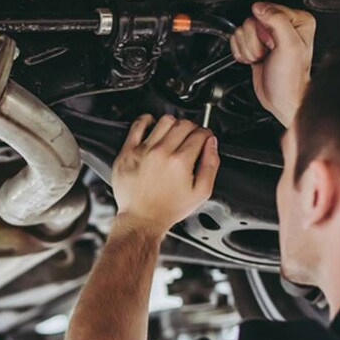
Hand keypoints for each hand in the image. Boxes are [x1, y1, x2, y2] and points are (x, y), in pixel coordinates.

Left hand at [112, 114, 219, 236]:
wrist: (142, 219)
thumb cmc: (169, 208)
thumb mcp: (201, 192)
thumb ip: (211, 164)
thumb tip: (211, 143)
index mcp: (180, 162)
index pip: (200, 133)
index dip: (206, 134)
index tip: (204, 138)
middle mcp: (161, 153)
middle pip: (184, 124)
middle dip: (192, 128)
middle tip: (191, 138)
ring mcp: (143, 151)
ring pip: (164, 121)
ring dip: (173, 124)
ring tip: (173, 135)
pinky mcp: (127, 152)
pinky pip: (138, 125)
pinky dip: (147, 120)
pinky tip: (152, 126)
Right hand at [230, 2, 314, 126]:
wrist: (282, 100)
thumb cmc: (291, 79)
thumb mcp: (289, 46)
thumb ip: (277, 21)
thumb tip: (260, 8)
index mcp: (297, 21)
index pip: (266, 10)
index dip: (265, 30)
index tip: (273, 44)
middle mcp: (282, 26)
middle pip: (251, 21)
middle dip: (255, 41)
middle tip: (267, 53)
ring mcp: (266, 37)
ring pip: (241, 31)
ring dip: (248, 49)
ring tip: (262, 58)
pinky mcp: (254, 46)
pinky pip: (236, 41)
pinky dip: (242, 53)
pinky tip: (254, 60)